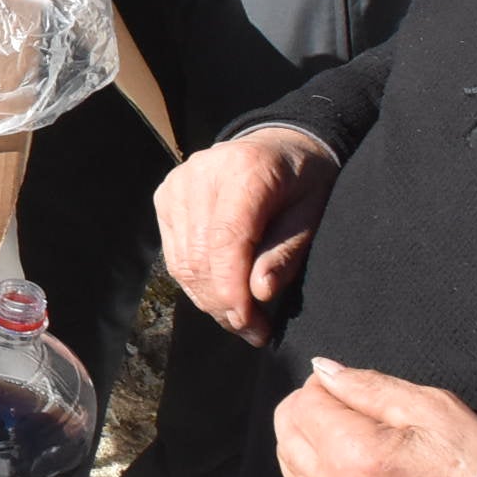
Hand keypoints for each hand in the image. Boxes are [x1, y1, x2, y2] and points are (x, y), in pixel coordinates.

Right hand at [156, 127, 338, 343]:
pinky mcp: (165, 198)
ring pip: (182, 261)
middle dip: (224, 304)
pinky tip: (221, 297)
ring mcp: (176, 185)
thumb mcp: (312, 214)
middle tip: (254, 332)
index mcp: (244, 170)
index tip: (251, 325)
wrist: (277, 144)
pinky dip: (195, 283)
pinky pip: (174, 255)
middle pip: (199, 256)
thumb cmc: (302, 181)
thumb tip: (259, 294)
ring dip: (209, 300)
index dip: (232, 288)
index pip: (225, 239)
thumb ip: (285, 252)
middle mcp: (200, 174)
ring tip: (241, 321)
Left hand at [277, 358, 476, 476]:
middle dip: (307, 417)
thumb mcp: (432, 409)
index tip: (345, 392)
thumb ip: (367, 386)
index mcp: (351, 455)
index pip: (299, 405)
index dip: (319, 389)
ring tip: (354, 447)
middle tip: (346, 414)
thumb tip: (321, 370)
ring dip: (312, 456)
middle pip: (287, 441)